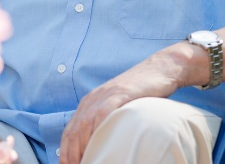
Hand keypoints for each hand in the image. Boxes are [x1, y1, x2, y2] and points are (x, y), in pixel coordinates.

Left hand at [60, 45, 194, 163]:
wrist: (159, 70)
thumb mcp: (116, 107)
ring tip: (86, 162)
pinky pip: (103, 112)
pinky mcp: (120, 93)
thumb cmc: (140, 93)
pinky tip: (98, 142)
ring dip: (83, 146)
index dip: (65, 151)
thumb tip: (99, 146)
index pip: (69, 131)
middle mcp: (92, 99)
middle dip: (72, 153)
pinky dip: (98, 129)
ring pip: (85, 124)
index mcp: (89, 103)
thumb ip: (105, 122)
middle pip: (74, 131)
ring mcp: (105, 95)